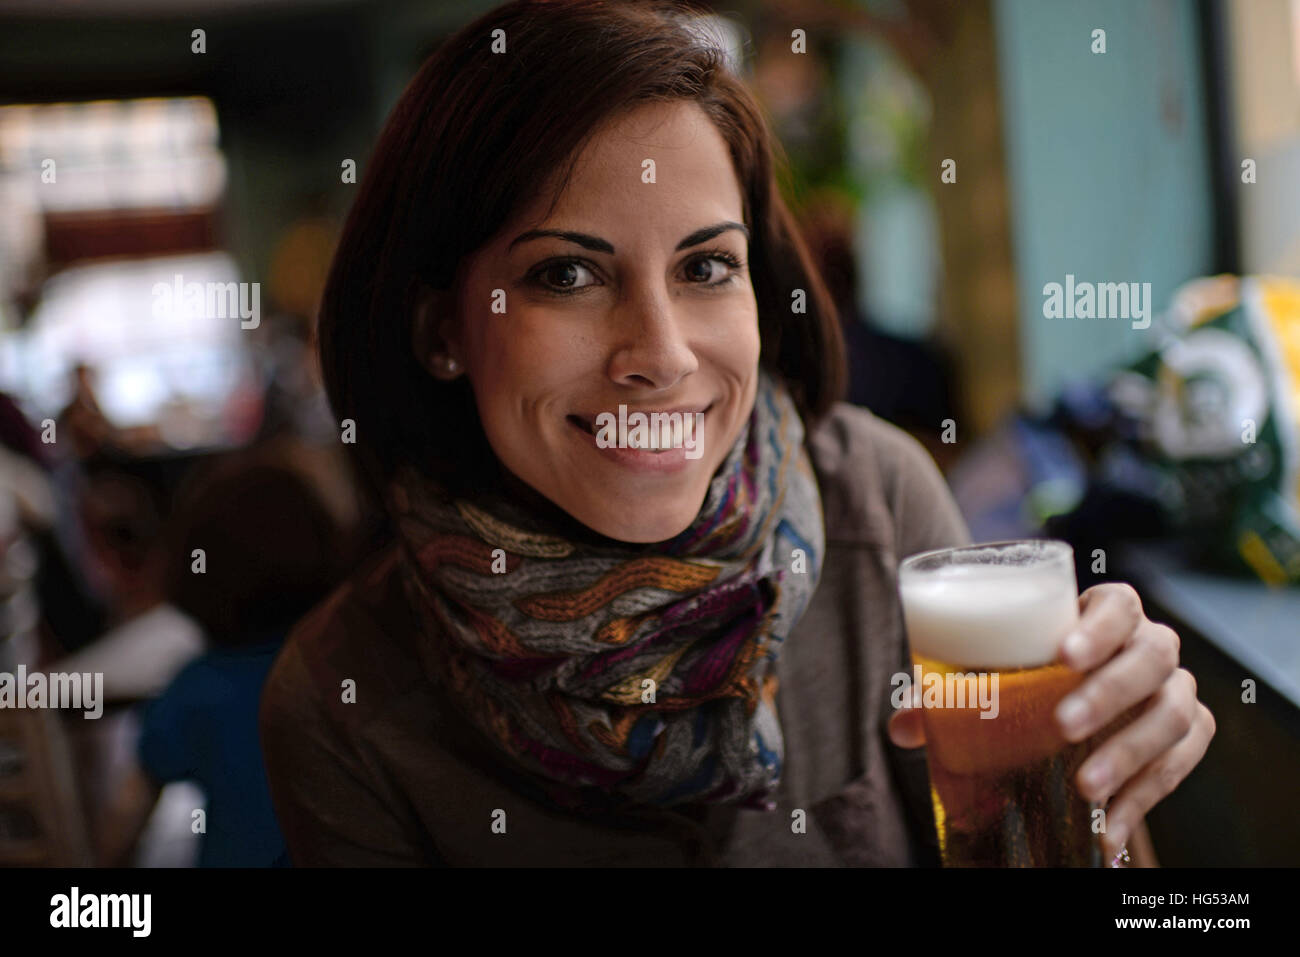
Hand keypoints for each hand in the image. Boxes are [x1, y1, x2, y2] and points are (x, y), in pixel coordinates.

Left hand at [888, 582, 1215, 860]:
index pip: (1119, 604)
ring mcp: (1175, 689)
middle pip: (1152, 657)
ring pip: (1175, 712)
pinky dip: (1146, 797)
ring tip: (1086, 786)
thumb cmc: (1033, 679)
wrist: (1082, 707)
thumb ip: (950, 698)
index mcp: (1105, 615)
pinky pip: (1181, 762)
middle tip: (1063, 726)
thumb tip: (902, 728)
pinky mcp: (1189, 734)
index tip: (1065, 655)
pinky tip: (1110, 827)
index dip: (1099, 626)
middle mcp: (1151, 646)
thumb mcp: (997, 679)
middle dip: (1109, 692)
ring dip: (1130, 752)